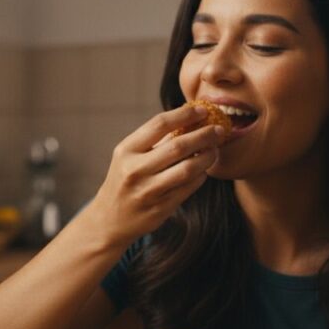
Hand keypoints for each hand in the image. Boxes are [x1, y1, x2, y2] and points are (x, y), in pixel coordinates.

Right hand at [84, 103, 225, 248]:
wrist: (110, 219)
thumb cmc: (124, 179)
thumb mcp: (129, 156)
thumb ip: (154, 140)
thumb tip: (189, 118)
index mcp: (126, 150)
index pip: (159, 124)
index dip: (184, 115)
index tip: (202, 110)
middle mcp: (135, 170)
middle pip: (178, 146)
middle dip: (204, 135)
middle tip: (219, 129)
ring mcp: (148, 191)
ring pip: (188, 169)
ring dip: (207, 156)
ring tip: (215, 149)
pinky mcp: (161, 208)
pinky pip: (189, 187)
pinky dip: (201, 175)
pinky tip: (204, 169)